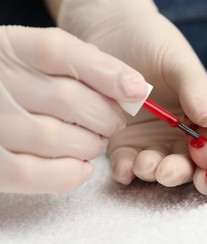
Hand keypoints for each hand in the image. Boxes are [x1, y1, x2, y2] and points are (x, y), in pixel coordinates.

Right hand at [0, 26, 147, 193]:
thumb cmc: (19, 82)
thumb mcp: (38, 58)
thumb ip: (78, 63)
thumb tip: (131, 86)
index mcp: (11, 48)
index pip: (59, 51)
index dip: (106, 72)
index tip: (137, 90)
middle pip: (66, 99)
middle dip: (105, 116)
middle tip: (114, 123)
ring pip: (55, 138)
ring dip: (90, 145)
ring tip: (94, 142)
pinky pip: (32, 174)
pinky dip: (68, 174)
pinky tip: (82, 167)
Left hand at [55, 0, 206, 185]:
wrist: (111, 30)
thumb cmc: (152, 40)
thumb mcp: (179, 61)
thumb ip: (197, 89)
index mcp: (198, 116)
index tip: (203, 168)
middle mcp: (175, 133)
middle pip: (181, 162)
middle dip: (175, 172)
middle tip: (167, 171)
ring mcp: (147, 139)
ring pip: (154, 166)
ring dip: (150, 171)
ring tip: (145, 165)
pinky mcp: (121, 141)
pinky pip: (124, 162)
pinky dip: (124, 169)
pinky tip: (124, 169)